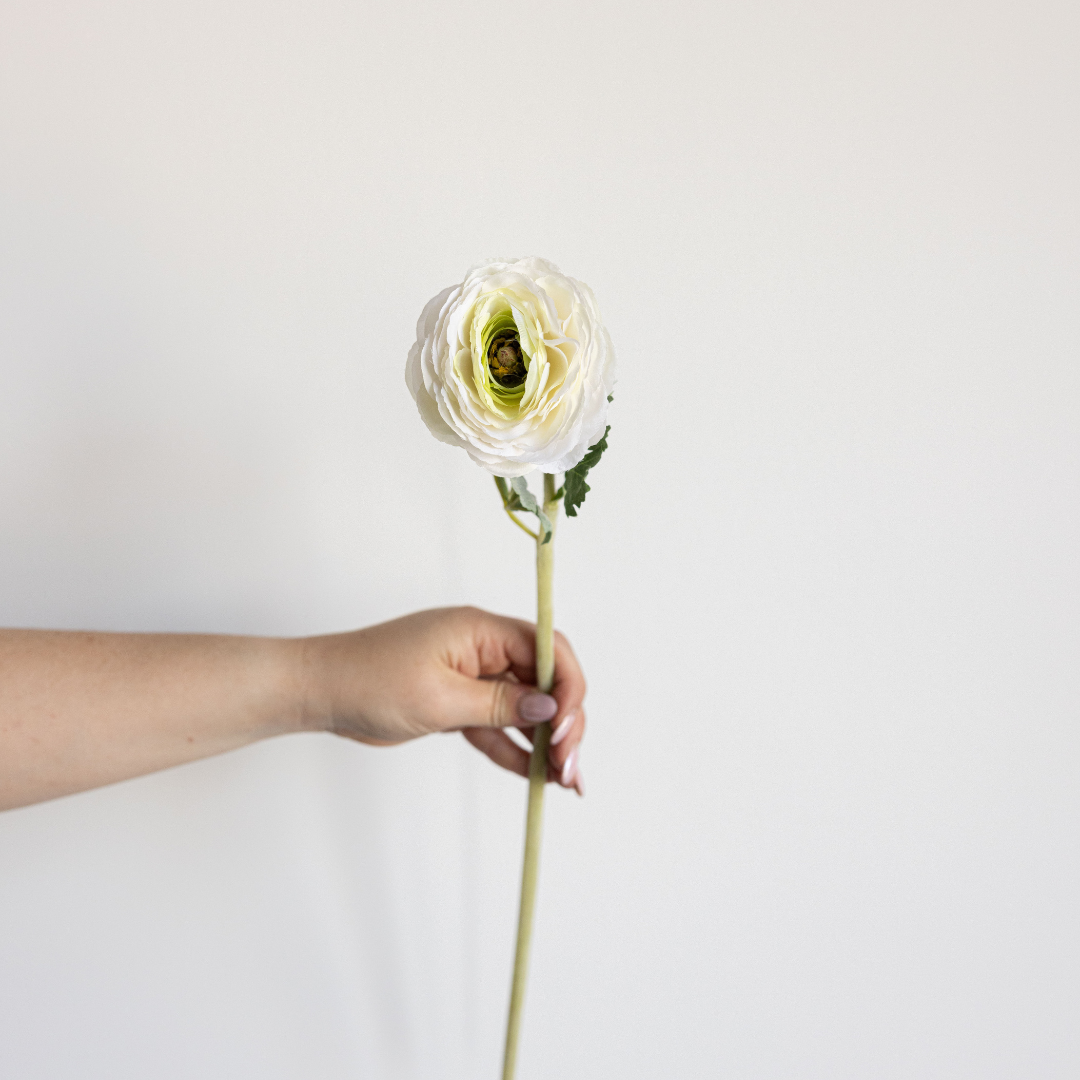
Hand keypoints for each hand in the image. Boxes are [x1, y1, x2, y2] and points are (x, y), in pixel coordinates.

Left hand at [299, 607, 586, 793]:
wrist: (323, 692)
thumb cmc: (370, 681)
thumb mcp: (439, 698)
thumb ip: (499, 704)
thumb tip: (549, 707)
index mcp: (481, 631)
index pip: (548, 649)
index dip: (568, 686)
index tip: (567, 727)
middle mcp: (483, 649)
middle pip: (544, 680)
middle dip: (564, 722)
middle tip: (569, 765)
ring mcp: (472, 677)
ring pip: (525, 707)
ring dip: (546, 742)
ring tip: (565, 780)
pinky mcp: (459, 703)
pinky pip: (498, 726)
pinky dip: (516, 749)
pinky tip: (535, 775)